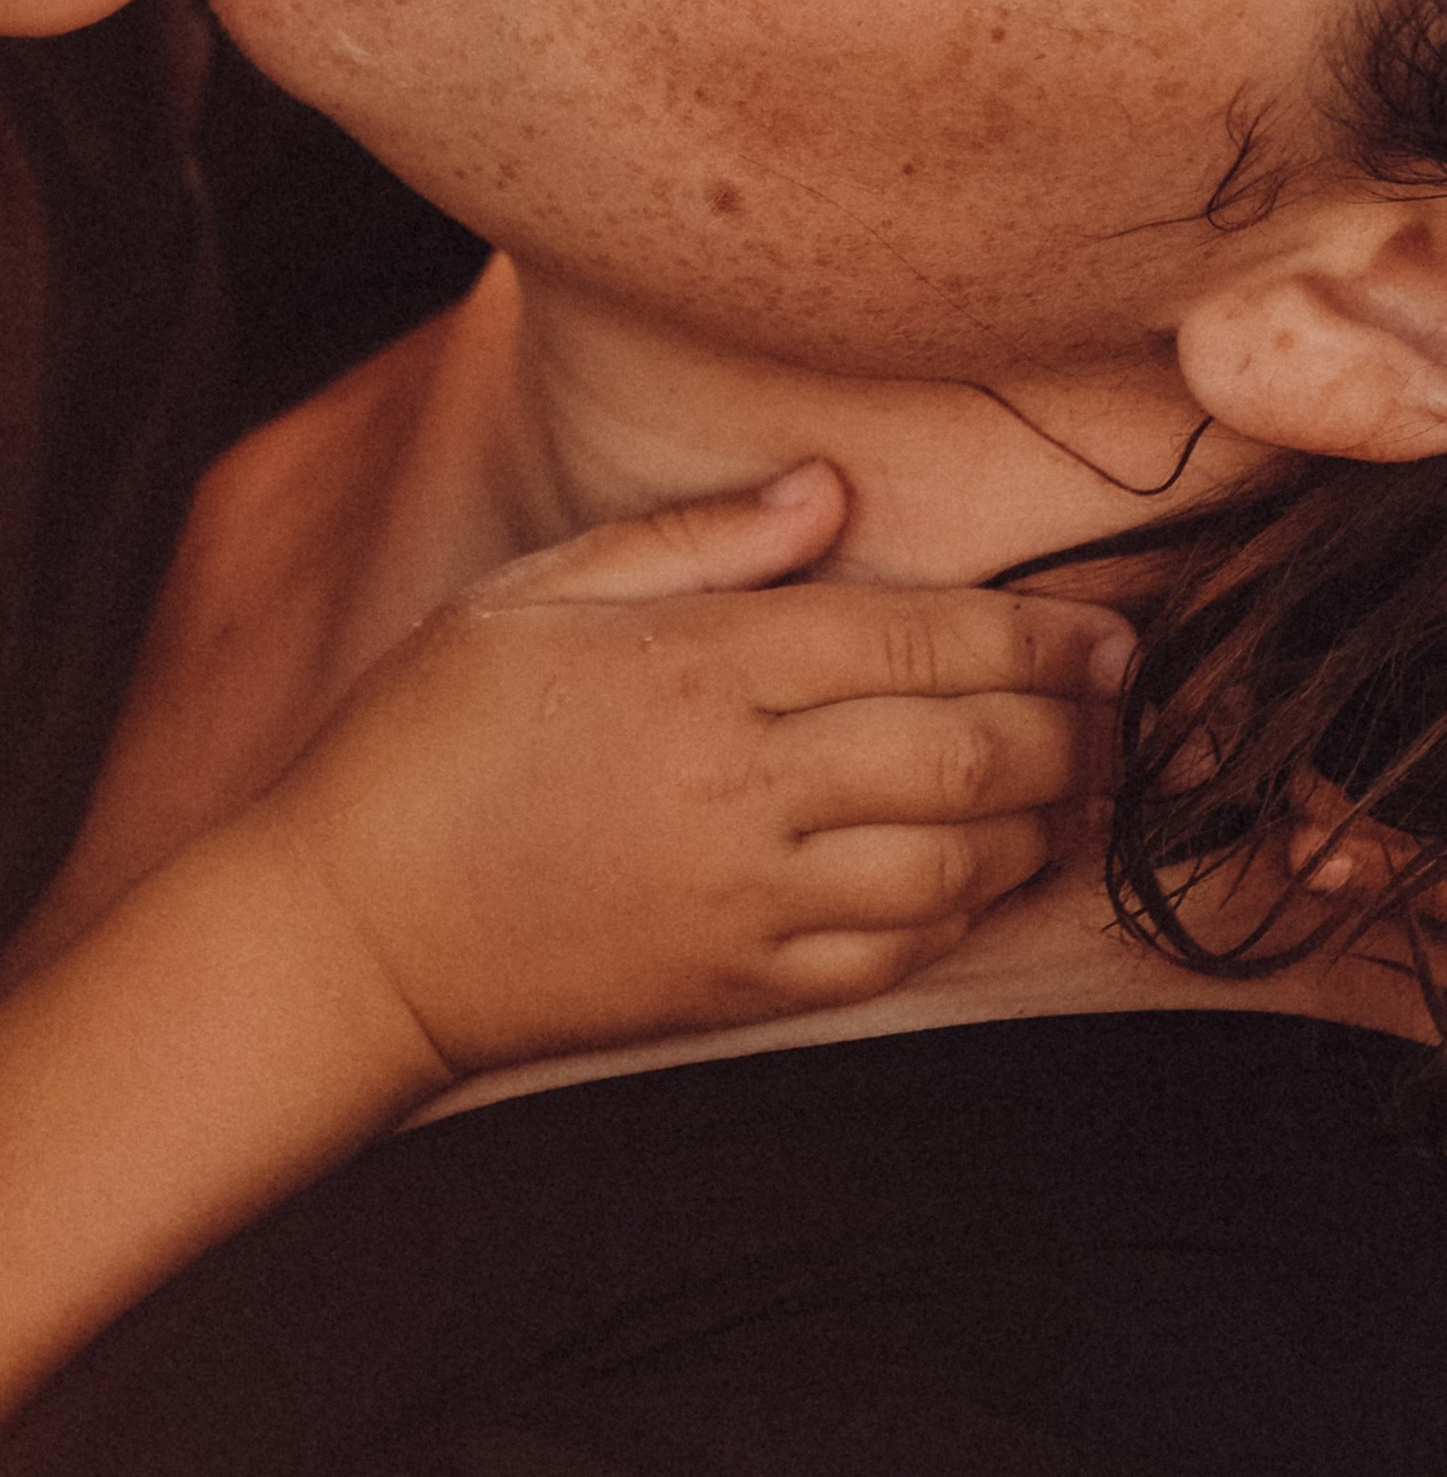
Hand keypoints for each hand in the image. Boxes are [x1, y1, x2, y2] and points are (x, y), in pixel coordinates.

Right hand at [242, 462, 1132, 1075]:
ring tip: (1072, 781)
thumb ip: (696, 539)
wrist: (358, 924)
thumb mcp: (537, 590)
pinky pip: (894, 952)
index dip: (1036, 633)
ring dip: (1036, 820)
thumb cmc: (434, 732)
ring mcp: (744, 897)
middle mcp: (737, 783)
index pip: (915, 637)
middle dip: (1068, 724)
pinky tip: (980, 868)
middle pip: (964, 750)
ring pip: (953, 860)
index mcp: (694, 665)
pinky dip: (962, 909)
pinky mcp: (739, 985)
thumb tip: (831, 491)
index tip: (1107, 629)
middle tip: (1119, 701)